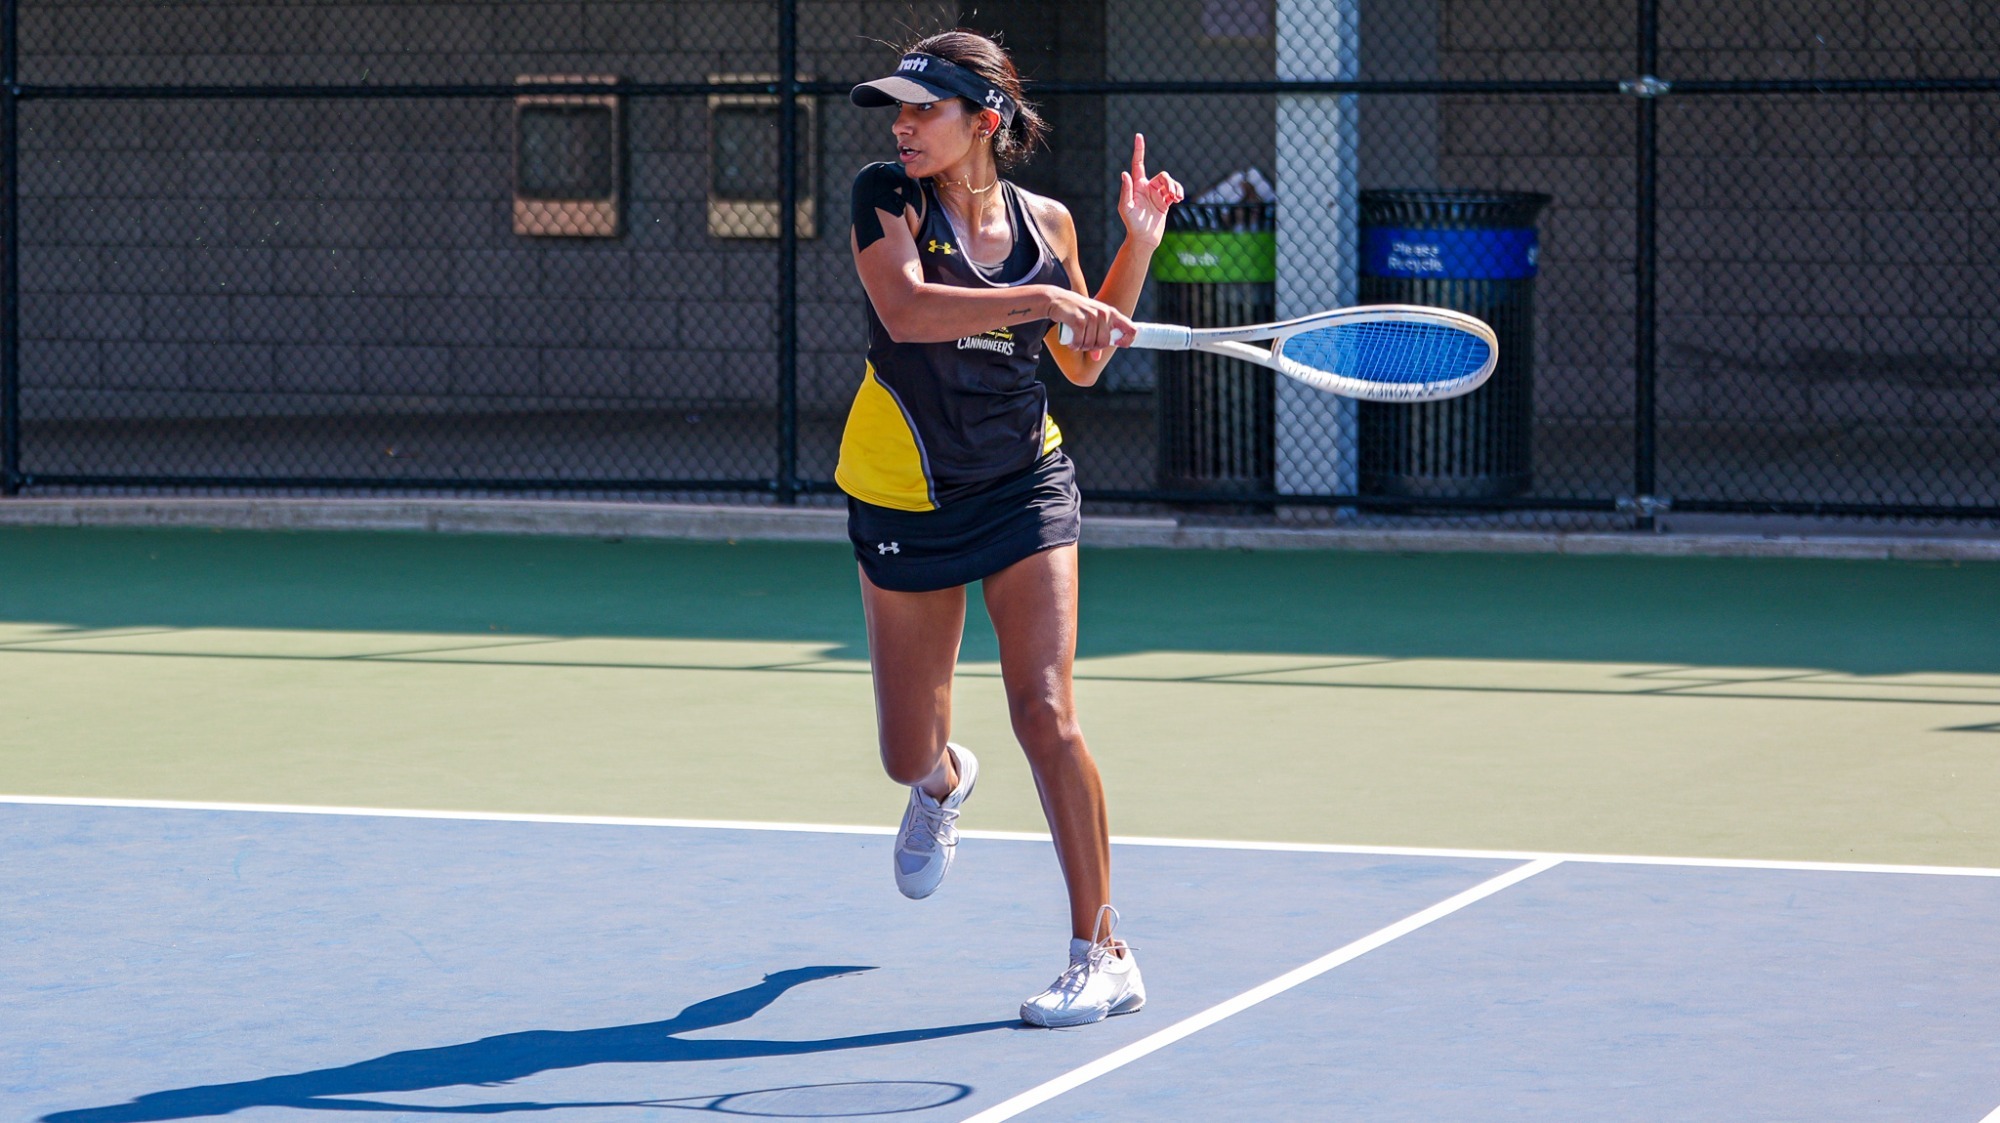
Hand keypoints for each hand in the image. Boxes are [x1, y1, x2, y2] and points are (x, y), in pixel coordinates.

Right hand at [1047, 287, 1137, 362]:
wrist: (1057, 300)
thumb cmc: (1076, 312)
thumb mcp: (1090, 322)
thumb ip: (1097, 338)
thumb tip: (1097, 358)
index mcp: (1111, 313)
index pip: (1131, 329)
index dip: (1126, 341)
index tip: (1116, 344)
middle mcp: (1104, 313)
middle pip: (1105, 343)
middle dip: (1093, 347)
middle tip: (1084, 343)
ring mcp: (1092, 316)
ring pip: (1091, 344)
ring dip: (1081, 347)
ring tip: (1075, 341)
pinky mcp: (1079, 320)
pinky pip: (1080, 342)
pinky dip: (1074, 346)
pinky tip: (1071, 344)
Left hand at [1117, 133, 1184, 250]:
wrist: (1144, 238)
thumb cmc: (1131, 224)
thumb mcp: (1126, 208)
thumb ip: (1126, 191)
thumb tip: (1125, 173)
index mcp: (1137, 186)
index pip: (1138, 164)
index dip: (1139, 149)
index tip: (1139, 135)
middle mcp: (1147, 187)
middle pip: (1163, 176)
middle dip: (1169, 183)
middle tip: (1172, 195)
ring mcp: (1157, 194)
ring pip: (1170, 182)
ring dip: (1176, 188)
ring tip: (1177, 198)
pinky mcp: (1165, 202)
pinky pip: (1175, 191)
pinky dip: (1179, 192)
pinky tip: (1179, 199)